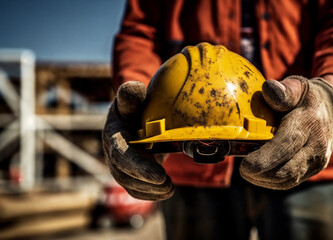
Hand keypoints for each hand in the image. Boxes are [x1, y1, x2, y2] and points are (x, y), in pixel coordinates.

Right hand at [102, 81, 173, 199]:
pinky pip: (136, 189)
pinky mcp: (129, 174)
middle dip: (146, 182)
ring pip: (130, 184)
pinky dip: (150, 194)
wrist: (135, 117)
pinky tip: (164, 193)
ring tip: (169, 189)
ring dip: (150, 191)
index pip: (122, 154)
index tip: (159, 175)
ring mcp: (120, 165)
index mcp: (114, 134)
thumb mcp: (133, 98)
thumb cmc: (135, 106)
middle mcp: (113, 153)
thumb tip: (131, 88)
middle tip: (168, 185)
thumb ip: (131, 94)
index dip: (139, 166)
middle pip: (125, 173)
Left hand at [239, 76, 332, 189]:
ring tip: (249, 170)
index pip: (287, 146)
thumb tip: (268, 88)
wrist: (330, 111)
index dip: (265, 159)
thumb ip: (283, 90)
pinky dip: (271, 181)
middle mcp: (317, 146)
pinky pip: (290, 182)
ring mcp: (317, 161)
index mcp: (309, 123)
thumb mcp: (297, 87)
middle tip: (243, 169)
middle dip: (261, 174)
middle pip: (287, 171)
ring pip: (287, 180)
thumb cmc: (305, 98)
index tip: (245, 165)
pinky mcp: (313, 170)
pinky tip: (260, 173)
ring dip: (264, 180)